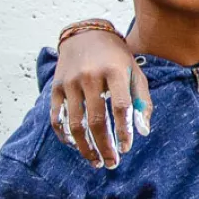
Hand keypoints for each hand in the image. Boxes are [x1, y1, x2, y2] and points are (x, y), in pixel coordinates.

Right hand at [49, 27, 151, 168]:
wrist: (87, 35)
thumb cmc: (118, 60)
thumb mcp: (136, 74)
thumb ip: (142, 102)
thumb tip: (142, 132)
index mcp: (116, 72)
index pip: (120, 107)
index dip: (123, 131)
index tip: (126, 149)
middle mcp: (90, 77)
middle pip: (96, 119)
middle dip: (104, 146)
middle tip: (111, 163)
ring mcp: (70, 82)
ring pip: (74, 123)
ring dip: (85, 146)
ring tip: (95, 161)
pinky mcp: (56, 87)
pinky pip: (56, 116)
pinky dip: (64, 134)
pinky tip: (74, 145)